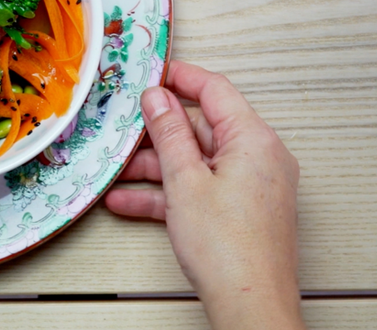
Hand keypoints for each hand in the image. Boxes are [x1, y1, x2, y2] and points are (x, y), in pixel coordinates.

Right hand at [105, 61, 303, 329]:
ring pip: (196, 161)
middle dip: (157, 132)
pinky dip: (169, 192)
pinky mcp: (241, 210)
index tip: (150, 73)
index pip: (214, 90)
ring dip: (155, 167)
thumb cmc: (228, 248)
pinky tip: (128, 201)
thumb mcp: (184, 180)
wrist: (250, 304)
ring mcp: (251, 185)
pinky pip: (200, 188)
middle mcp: (259, 157)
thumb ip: (168, 133)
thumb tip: (156, 97)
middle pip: (201, 128)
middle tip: (122, 128)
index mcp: (254, 139)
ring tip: (116, 172)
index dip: (179, 77)